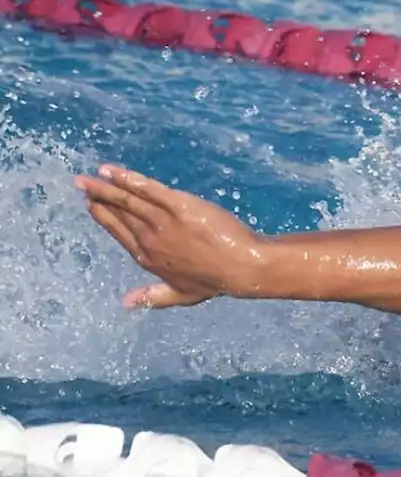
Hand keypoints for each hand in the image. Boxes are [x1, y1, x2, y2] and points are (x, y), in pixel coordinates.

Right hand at [75, 164, 265, 308]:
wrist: (242, 267)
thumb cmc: (216, 280)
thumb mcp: (182, 294)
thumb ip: (152, 297)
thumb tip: (125, 304)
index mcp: (148, 258)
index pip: (119, 233)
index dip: (105, 218)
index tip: (93, 205)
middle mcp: (149, 239)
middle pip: (119, 214)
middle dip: (99, 198)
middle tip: (82, 185)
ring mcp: (162, 221)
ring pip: (127, 200)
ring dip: (105, 187)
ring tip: (88, 178)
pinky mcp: (177, 206)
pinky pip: (146, 189)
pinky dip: (127, 179)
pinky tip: (112, 172)